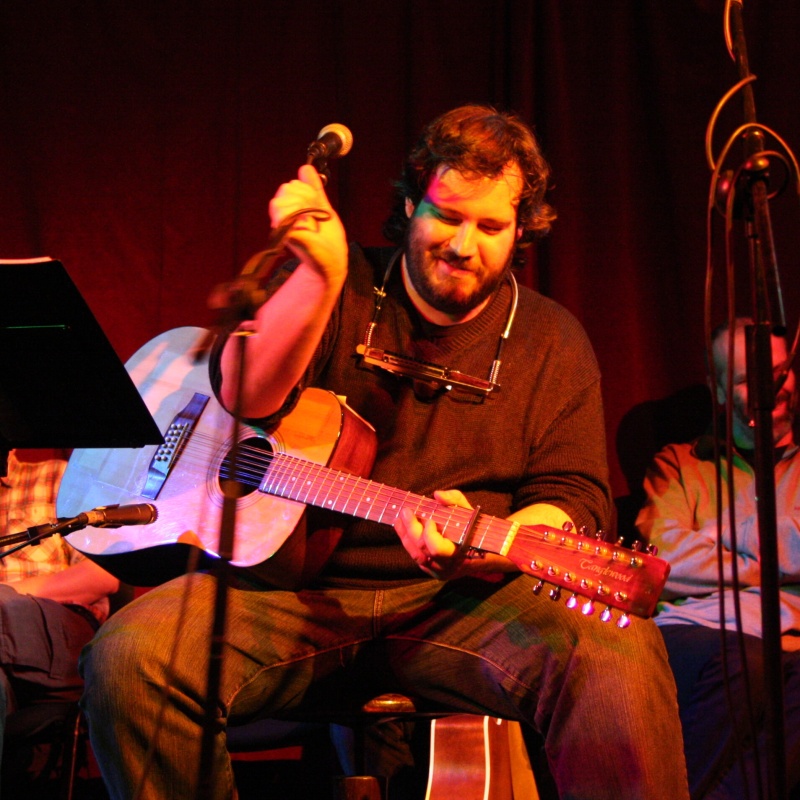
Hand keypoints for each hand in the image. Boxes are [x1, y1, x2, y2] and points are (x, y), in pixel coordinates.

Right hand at [268, 164, 347, 285]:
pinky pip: (283, 214)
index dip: (307, 191)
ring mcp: (282, 225)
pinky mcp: (284, 234)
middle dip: (306, 198)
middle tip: (316, 216)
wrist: (333, 259)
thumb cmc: (328, 238)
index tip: (317, 207)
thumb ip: (314, 189)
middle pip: (286, 188)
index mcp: (291, 208)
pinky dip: (300, 218)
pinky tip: (308, 228)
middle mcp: (283, 216)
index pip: (292, 185)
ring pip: (281, 200)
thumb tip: (305, 167)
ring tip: (311, 223)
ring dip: (302, 208)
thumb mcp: (323, 207)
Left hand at [395, 489, 470, 579]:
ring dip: (405, 535)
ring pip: (415, 555)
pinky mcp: (431, 571)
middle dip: (411, 529)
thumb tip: (437, 495)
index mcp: (460, 554)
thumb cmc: (474, 528)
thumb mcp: (468, 511)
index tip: (430, 520)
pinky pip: (416, 557)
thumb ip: (454, 500)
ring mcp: (438, 571)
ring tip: (399, 518)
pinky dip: (408, 542)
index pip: (437, 549)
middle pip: (422, 550)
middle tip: (406, 511)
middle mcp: (448, 567)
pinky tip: (402, 528)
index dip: (430, 535)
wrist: (483, 554)